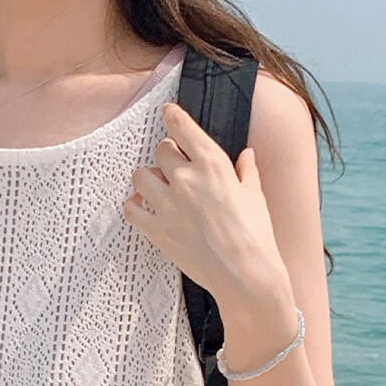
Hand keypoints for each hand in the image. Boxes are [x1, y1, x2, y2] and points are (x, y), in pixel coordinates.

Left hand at [122, 99, 286, 305]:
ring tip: (157, 187)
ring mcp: (167, 204)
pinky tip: (143, 207)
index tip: (167, 112)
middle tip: (174, 167)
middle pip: (161, 151)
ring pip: (140, 176)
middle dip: (167, 155)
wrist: (243, 273)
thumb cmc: (255, 234)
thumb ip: (245, 172)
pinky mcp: (156, 230)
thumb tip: (246, 155)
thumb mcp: (254, 196)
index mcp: (212, 163)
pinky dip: (134, 205)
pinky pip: (130, 208)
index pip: (182, 128)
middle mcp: (186, 178)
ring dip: (147, 178)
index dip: (172, 117)